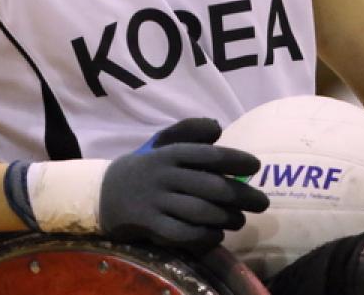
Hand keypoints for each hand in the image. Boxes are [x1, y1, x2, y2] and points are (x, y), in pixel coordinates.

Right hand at [99, 117, 268, 250]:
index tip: (256, 166)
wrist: (102, 192)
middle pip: (212, 187)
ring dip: (227, 218)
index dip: (236, 159)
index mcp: (170, 152)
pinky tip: (216, 234)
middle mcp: (164, 175)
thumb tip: (218, 128)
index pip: (209, 155)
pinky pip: (183, 234)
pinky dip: (205, 236)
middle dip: (242, 196)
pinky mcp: (150, 225)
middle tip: (262, 203)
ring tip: (240, 220)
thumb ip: (189, 130)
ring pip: (201, 212)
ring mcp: (156, 202)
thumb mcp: (162, 142)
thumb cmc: (144, 166)